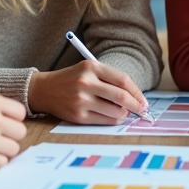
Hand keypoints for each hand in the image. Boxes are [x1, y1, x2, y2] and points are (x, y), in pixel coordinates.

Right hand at [28, 60, 149, 124]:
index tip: (143, 100)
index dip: (137, 92)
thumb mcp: (89, 69)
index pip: (122, 80)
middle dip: (136, 105)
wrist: (45, 90)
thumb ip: (110, 78)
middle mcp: (86, 83)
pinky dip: (113, 120)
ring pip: (115, 111)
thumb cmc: (72, 79)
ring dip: (125, 114)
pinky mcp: (78, 116)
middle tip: (142, 110)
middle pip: (121, 96)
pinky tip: (113, 116)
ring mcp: (81, 100)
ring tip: (124, 112)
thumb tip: (135, 96)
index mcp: (91, 67)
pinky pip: (104, 120)